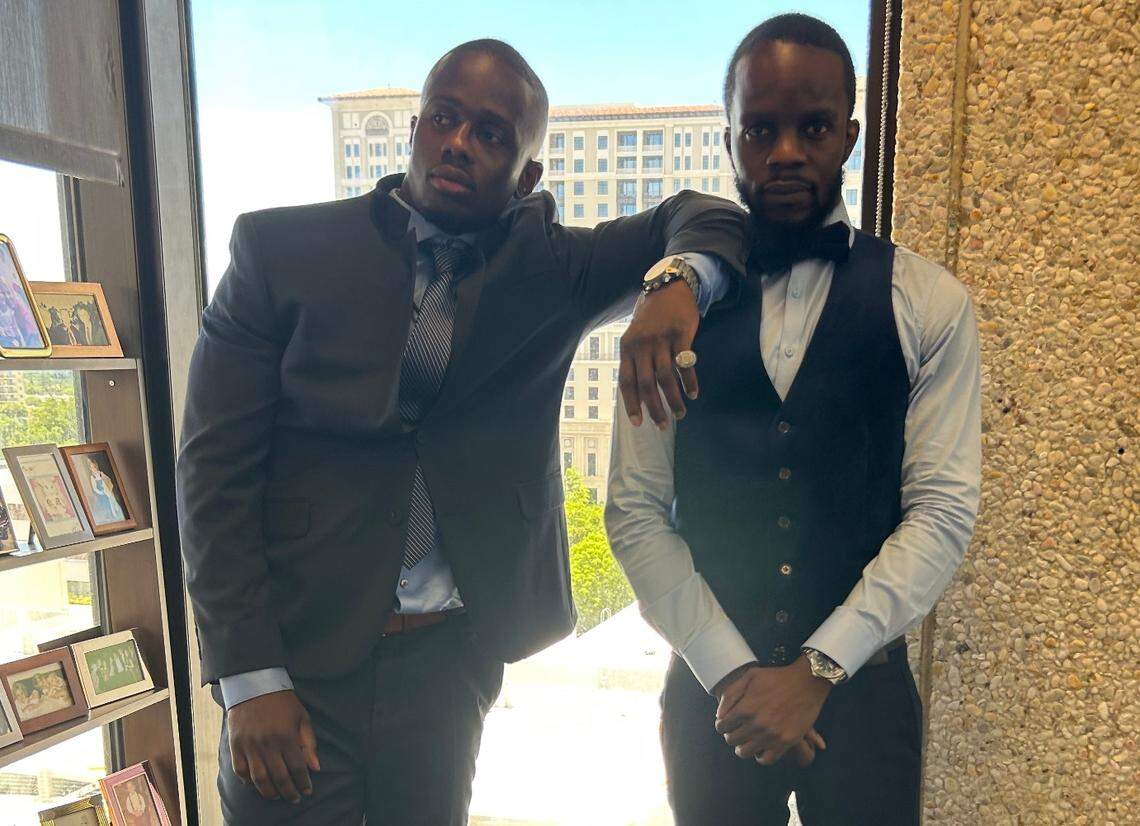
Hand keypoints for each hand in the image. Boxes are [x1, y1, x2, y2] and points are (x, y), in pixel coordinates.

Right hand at [227, 690, 319, 802]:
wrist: (253, 685)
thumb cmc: (282, 701)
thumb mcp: (302, 717)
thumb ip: (309, 743)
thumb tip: (316, 768)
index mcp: (286, 736)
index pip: (297, 768)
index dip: (303, 782)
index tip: (307, 791)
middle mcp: (267, 744)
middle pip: (279, 777)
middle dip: (289, 791)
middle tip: (294, 798)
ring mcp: (249, 746)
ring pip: (259, 778)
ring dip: (269, 791)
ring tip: (277, 796)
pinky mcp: (235, 745)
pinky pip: (241, 771)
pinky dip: (248, 782)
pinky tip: (257, 785)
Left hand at [618, 280, 699, 428]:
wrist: (670, 288)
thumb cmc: (651, 318)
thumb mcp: (635, 336)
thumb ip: (635, 361)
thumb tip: (639, 393)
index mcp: (627, 347)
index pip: (626, 381)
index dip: (632, 404)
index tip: (638, 423)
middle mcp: (641, 344)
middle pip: (646, 383)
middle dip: (654, 408)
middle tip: (662, 424)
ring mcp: (661, 339)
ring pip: (665, 377)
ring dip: (673, 399)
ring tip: (680, 413)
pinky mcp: (680, 334)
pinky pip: (684, 364)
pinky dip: (689, 382)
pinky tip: (692, 394)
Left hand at [714, 656, 832, 764]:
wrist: (807, 682)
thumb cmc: (776, 677)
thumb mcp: (749, 676)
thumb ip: (731, 694)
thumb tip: (720, 715)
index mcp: (745, 708)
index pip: (721, 726)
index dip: (722, 724)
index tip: (727, 723)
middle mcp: (756, 724)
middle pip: (731, 740)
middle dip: (731, 734)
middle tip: (738, 730)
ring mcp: (771, 735)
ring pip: (744, 753)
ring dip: (743, 746)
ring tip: (748, 740)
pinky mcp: (785, 742)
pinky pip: (765, 760)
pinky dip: (760, 755)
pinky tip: (761, 747)